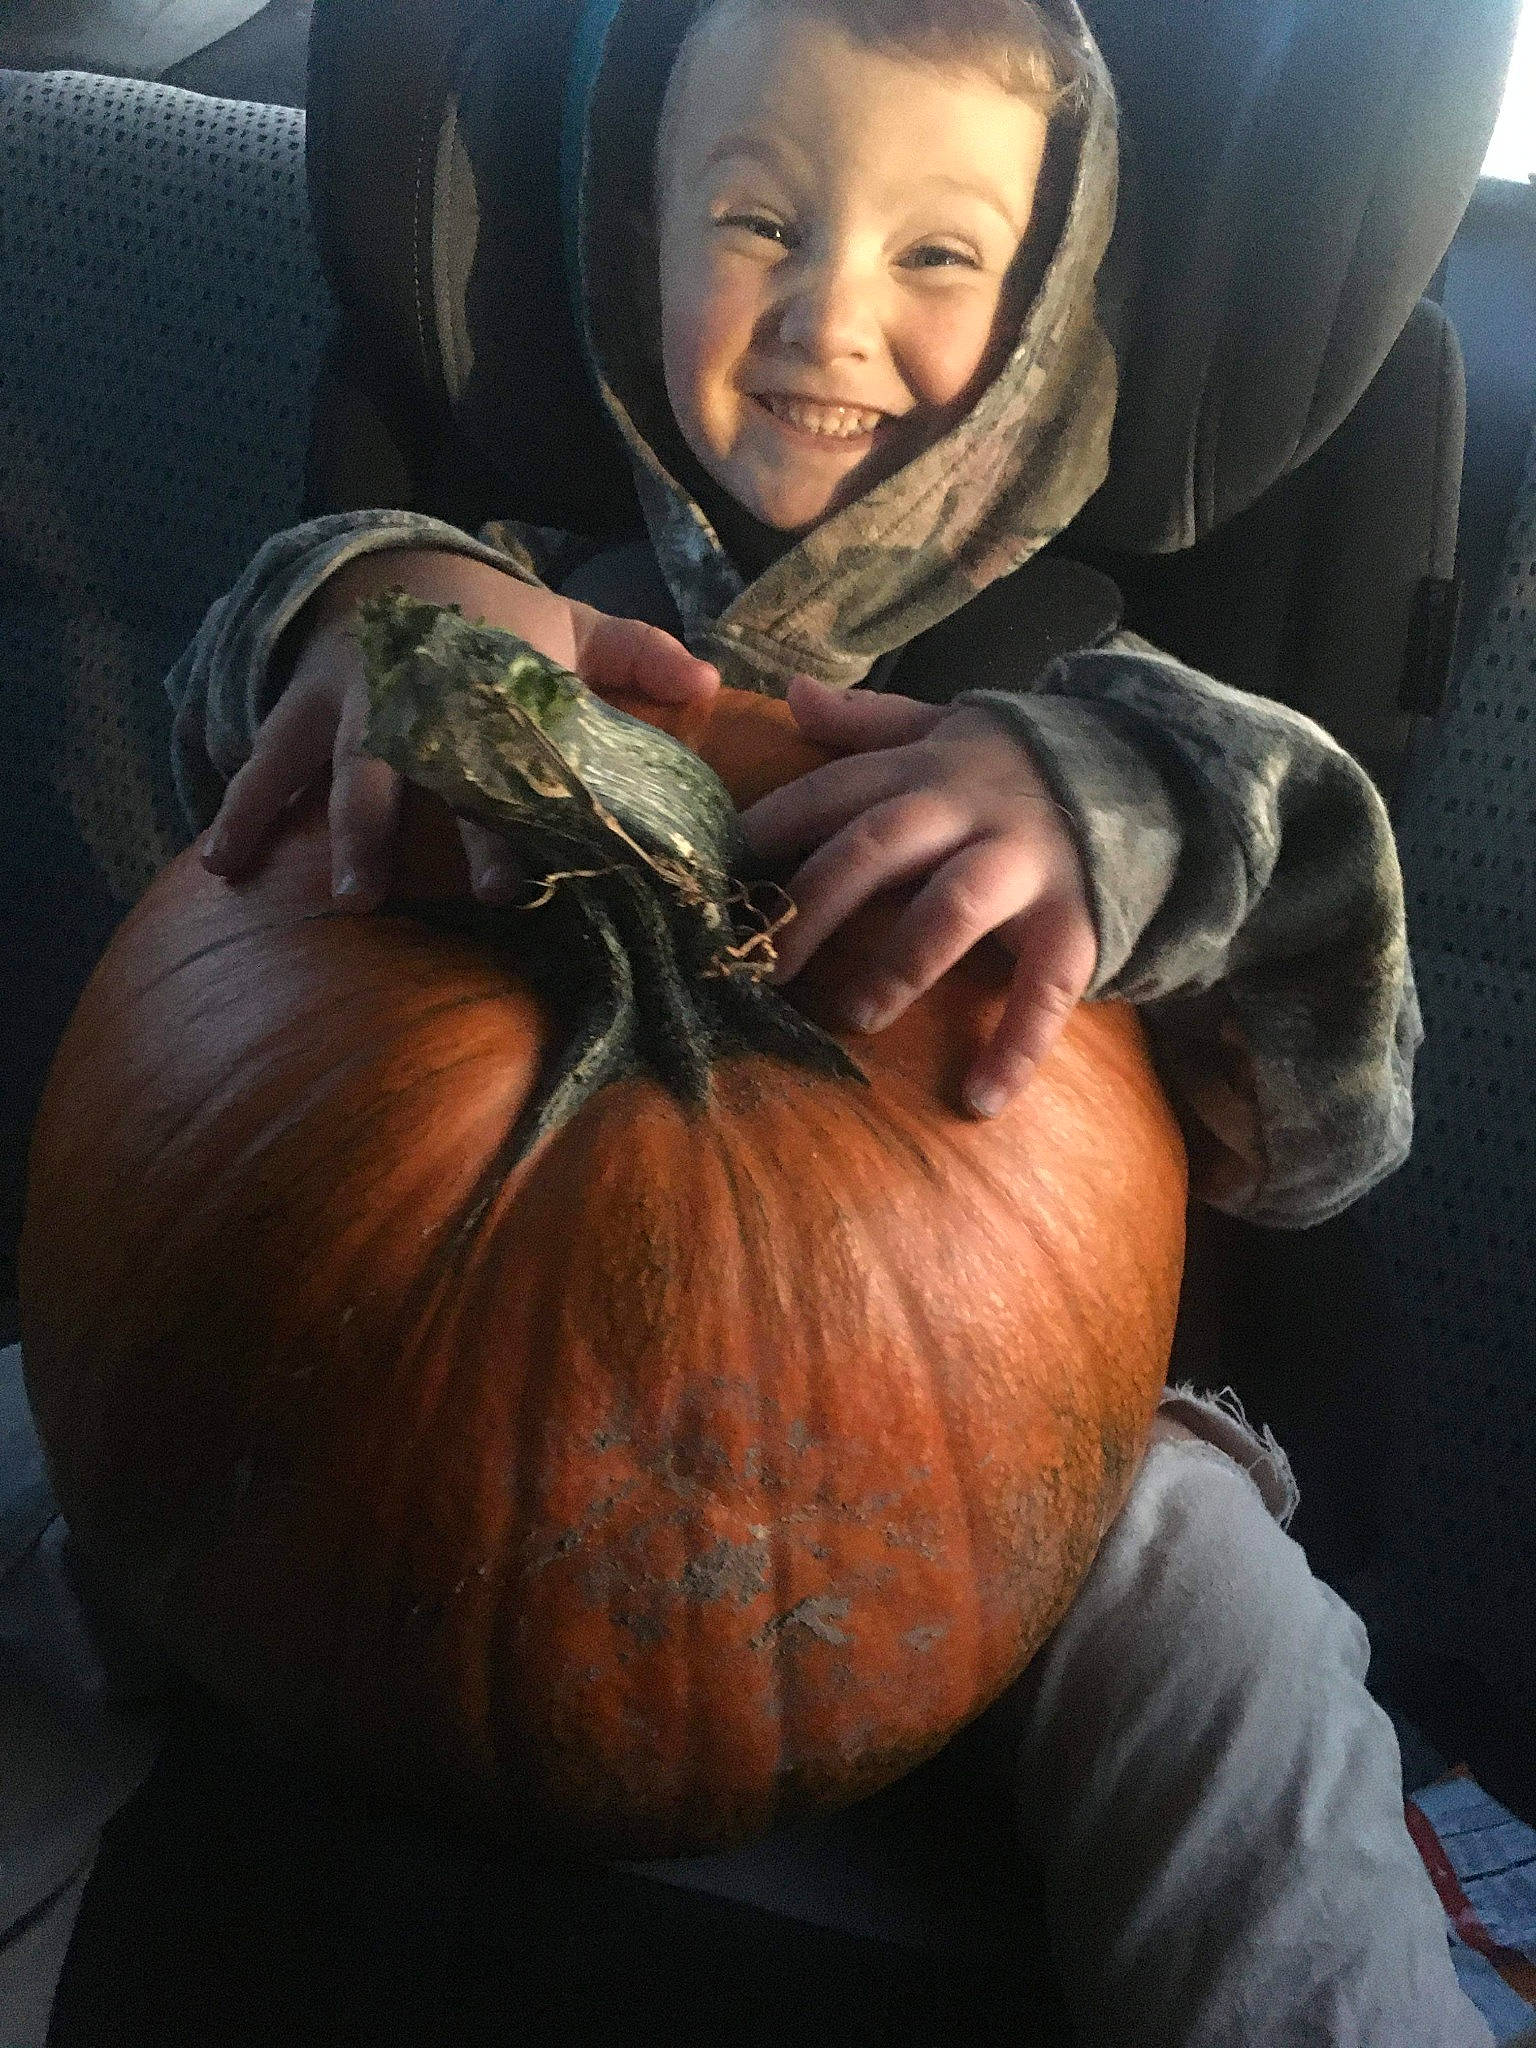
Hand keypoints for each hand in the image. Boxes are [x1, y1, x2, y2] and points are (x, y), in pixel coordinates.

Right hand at [201, 552, 718, 908]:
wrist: (388, 566)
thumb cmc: (491, 620)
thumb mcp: (563, 623)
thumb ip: (633, 655)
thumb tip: (710, 682)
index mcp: (481, 682)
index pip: (506, 753)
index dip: (516, 814)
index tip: (524, 879)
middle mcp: (410, 697)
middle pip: (408, 768)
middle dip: (409, 829)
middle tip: (416, 893)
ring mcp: (346, 704)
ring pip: (328, 766)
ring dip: (325, 829)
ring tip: (335, 896)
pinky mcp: (295, 711)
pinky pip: (261, 762)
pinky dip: (239, 812)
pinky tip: (222, 869)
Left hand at [739, 676, 1097, 1117]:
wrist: (1146, 774)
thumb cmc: (1015, 767)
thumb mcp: (946, 729)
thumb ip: (867, 722)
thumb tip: (792, 693)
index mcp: (925, 768)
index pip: (833, 793)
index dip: (771, 830)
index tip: (714, 878)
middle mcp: (970, 810)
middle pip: (876, 846)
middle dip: (813, 904)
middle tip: (763, 968)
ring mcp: (1026, 865)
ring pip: (953, 907)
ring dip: (900, 963)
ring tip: (858, 1017)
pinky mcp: (1078, 920)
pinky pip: (1048, 986)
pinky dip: (1017, 1044)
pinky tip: (981, 1099)